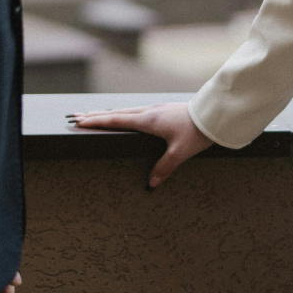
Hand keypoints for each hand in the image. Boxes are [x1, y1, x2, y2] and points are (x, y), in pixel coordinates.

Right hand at [66, 102, 214, 187]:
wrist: (214, 113)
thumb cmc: (197, 131)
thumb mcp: (179, 152)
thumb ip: (164, 167)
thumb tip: (151, 183)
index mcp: (148, 120)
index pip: (116, 121)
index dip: (97, 122)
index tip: (80, 122)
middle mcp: (149, 112)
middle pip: (117, 114)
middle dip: (97, 116)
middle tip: (78, 117)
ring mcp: (157, 109)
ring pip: (127, 111)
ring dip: (110, 113)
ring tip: (97, 116)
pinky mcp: (164, 110)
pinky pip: (137, 111)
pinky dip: (124, 114)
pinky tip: (126, 117)